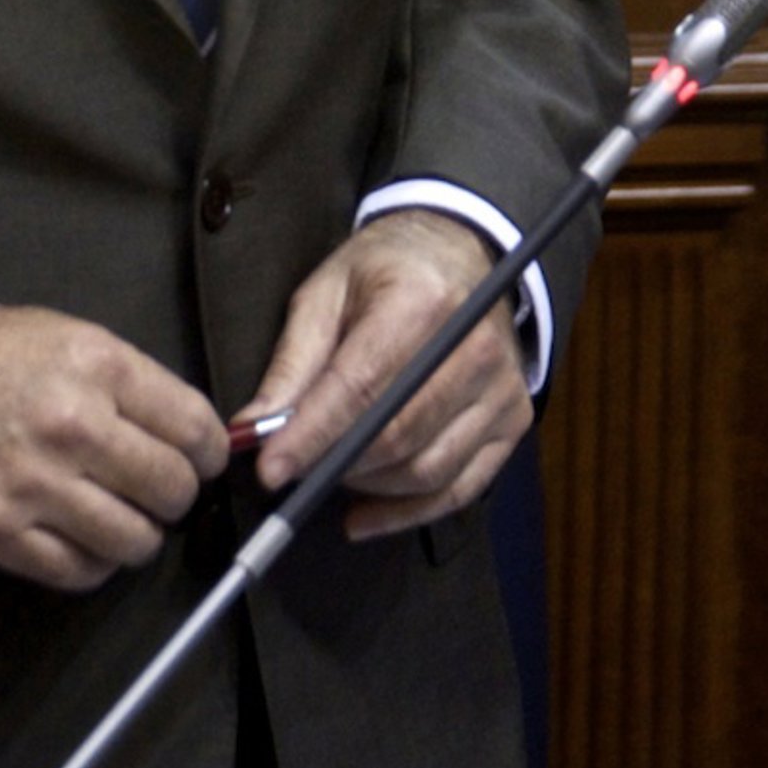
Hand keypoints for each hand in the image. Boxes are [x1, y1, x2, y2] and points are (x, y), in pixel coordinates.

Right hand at [0, 298, 228, 591]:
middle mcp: (76, 426)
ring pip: (135, 541)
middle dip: (175, 494)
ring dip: (137, 534)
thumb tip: (185, 432)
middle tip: (156, 489)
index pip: (194, 427)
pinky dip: (92, 563)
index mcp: (98, 365)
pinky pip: (79, 572)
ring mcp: (38, 485)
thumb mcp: (62, 335)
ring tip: (118, 516)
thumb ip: (125, 383)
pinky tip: (81, 539)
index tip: (201, 459)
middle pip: (173, 490)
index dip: (210, 451)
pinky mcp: (1, 533)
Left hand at [231, 210, 530, 539]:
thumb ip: (292, 362)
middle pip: (397, 435)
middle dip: (335, 465)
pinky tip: (365, 515)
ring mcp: (501, 387)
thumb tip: (253, 430)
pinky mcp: (514, 418)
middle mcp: (473, 346)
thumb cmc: (385, 270)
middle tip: (294, 473)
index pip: (359, 386)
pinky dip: (407, 513)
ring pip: (427, 470)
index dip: (311, 436)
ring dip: (368, 487)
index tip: (269, 471)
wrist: (462, 251)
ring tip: (329, 474)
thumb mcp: (326, 292)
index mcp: (421, 300)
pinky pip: (460, 488)